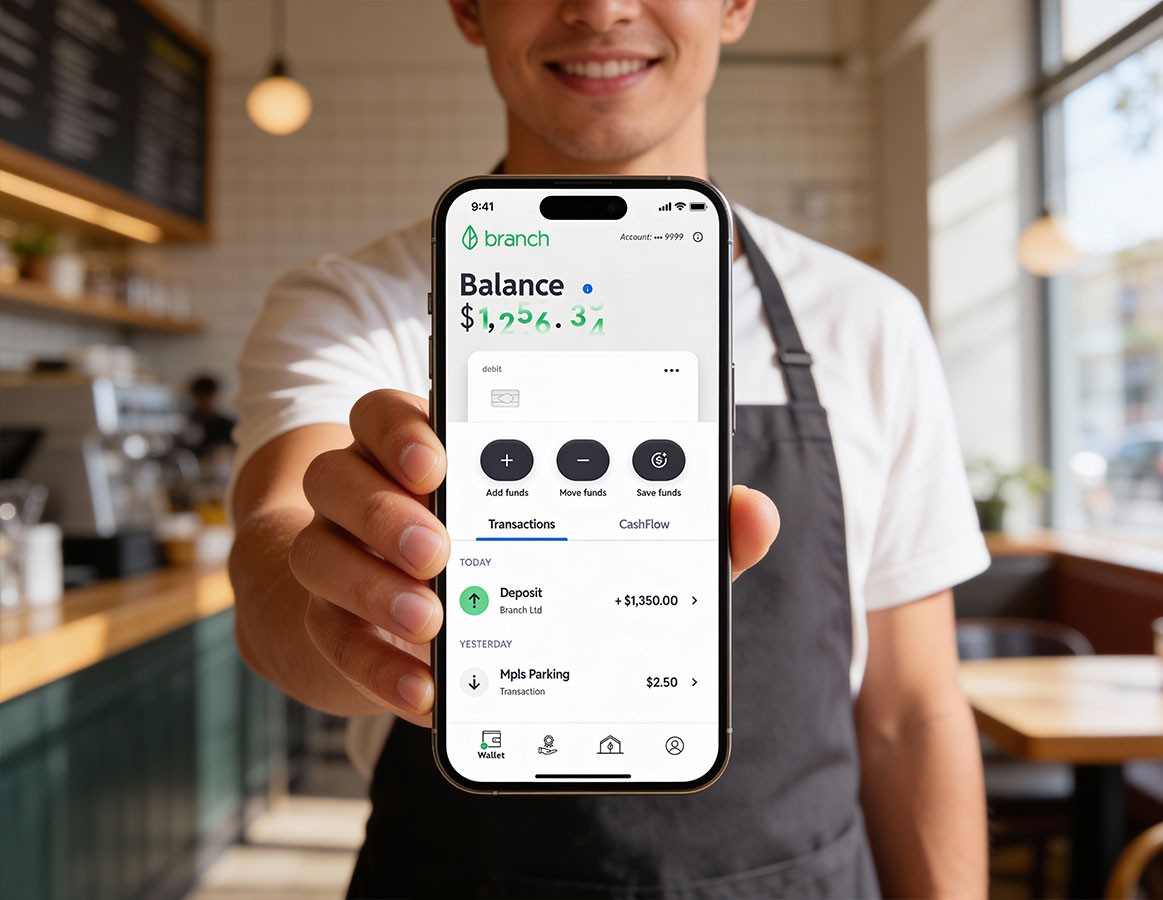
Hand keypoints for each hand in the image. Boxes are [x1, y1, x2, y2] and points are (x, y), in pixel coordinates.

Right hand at [289, 389, 779, 726]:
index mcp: (434, 455)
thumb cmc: (527, 560)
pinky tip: (426, 690)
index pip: (392, 413)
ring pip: (321, 552)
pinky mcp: (335, 628)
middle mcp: (374, 498)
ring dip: (372, 586)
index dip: (406, 427)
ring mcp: (345, 563)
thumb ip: (675, 525)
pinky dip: (375, 667)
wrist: (427, 621)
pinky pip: (331, 640)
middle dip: (386, 509)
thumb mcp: (602, 539)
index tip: (443, 456)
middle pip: (342, 474)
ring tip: (433, 622)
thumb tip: (754, 515)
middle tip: (441, 548)